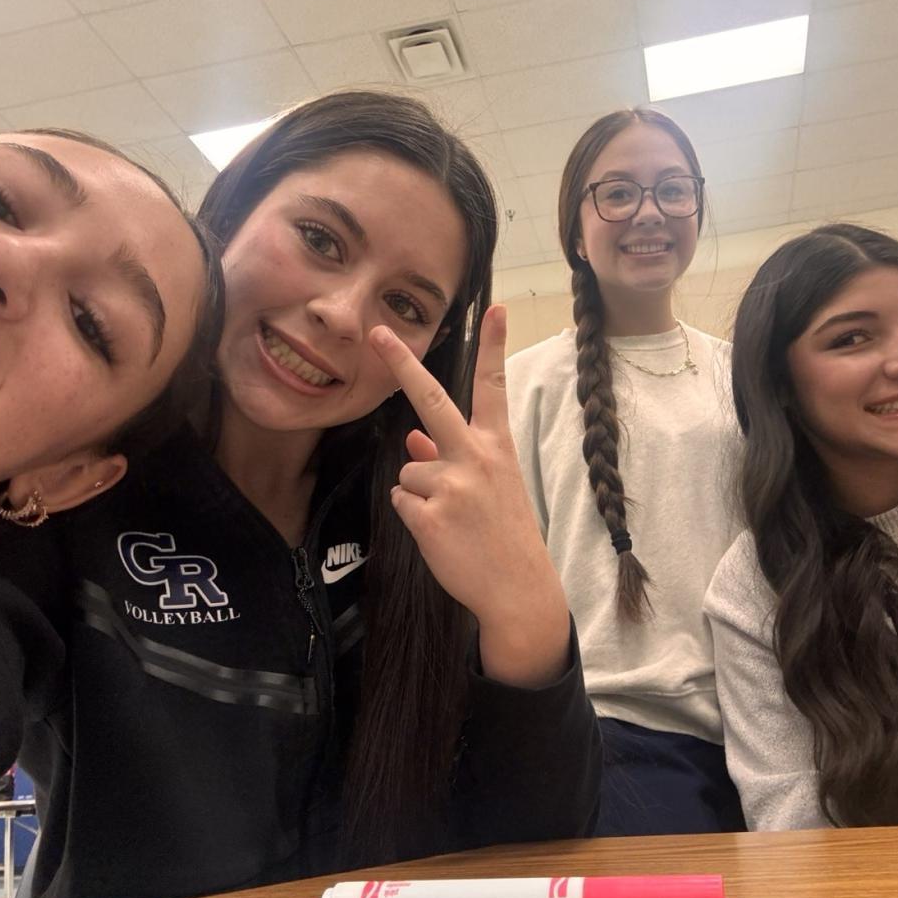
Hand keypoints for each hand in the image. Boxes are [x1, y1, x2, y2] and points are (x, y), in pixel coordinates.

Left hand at [369, 305, 569, 687]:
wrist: (518, 590)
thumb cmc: (505, 536)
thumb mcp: (491, 489)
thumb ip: (452, 458)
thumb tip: (411, 439)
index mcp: (497, 448)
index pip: (494, 387)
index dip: (494, 346)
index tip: (494, 308)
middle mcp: (475, 458)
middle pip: (432, 401)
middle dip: (402, 365)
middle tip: (379, 333)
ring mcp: (451, 485)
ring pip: (408, 470)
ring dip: (419, 493)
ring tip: (451, 520)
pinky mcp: (429, 515)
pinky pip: (401, 500)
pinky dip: (413, 517)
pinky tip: (441, 534)